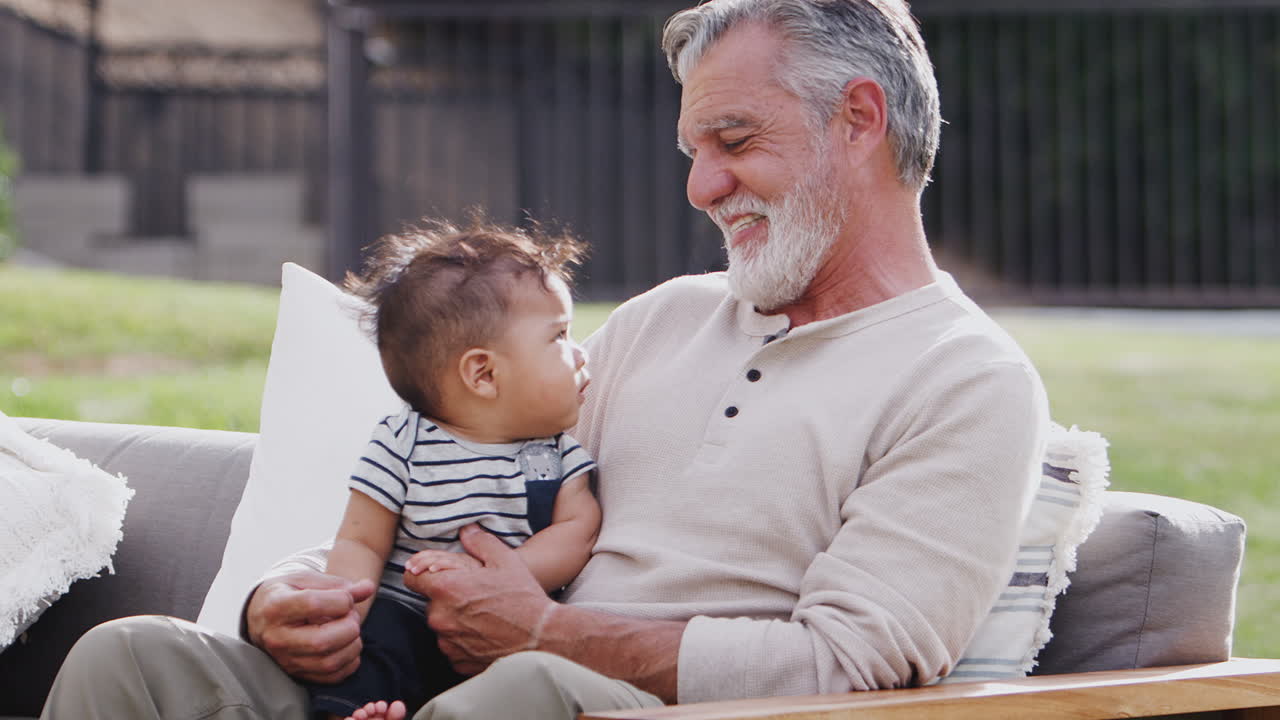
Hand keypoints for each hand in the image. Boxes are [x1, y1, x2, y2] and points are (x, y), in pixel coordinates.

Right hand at [246, 570, 375, 683]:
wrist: (261, 616)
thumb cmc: (286, 594)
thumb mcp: (306, 580)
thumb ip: (338, 584)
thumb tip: (368, 588)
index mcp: (275, 607)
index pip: (313, 604)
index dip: (340, 600)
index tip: (346, 598)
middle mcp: (277, 638)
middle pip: (321, 641)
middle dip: (349, 627)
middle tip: (351, 616)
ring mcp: (286, 660)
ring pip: (329, 662)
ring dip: (352, 645)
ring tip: (350, 629)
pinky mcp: (297, 674)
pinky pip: (331, 676)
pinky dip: (350, 662)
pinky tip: (348, 645)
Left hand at [404, 524, 552, 674]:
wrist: (542, 638)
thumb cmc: (524, 598)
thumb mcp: (505, 561)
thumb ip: (480, 542)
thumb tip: (466, 531)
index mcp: (446, 589)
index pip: (411, 577)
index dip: (422, 574)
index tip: (437, 575)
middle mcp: (440, 618)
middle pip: (429, 603)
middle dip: (446, 598)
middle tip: (473, 596)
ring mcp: (447, 642)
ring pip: (441, 625)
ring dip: (454, 620)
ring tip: (483, 616)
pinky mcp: (457, 661)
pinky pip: (452, 646)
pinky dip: (463, 640)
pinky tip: (486, 633)